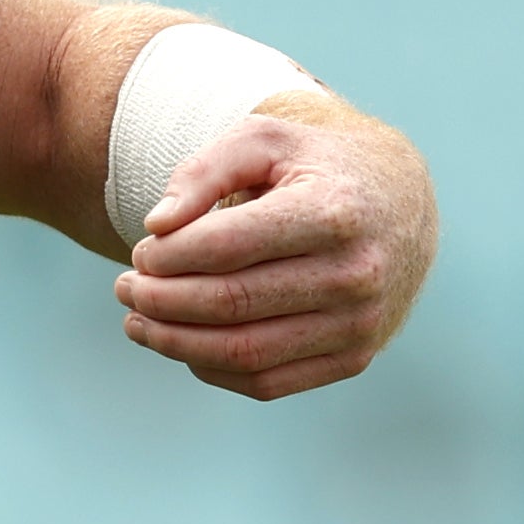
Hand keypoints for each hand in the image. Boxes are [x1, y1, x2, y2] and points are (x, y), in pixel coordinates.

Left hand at [113, 102, 436, 399]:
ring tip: (137, 322)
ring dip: (175, 343)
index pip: (227, 248)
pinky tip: (182, 344)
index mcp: (333, 212)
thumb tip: (156, 226)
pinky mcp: (354, 359)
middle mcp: (355, 274)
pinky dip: (211, 368)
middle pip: (229, 304)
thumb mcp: (265, 140)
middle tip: (124, 288)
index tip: (140, 250)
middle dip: (160, 301)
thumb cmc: (316, 169)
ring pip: (243, 353)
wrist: (400, 208)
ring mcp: (358, 324)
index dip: (167, 256)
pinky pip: (266, 383)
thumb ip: (204, 170)